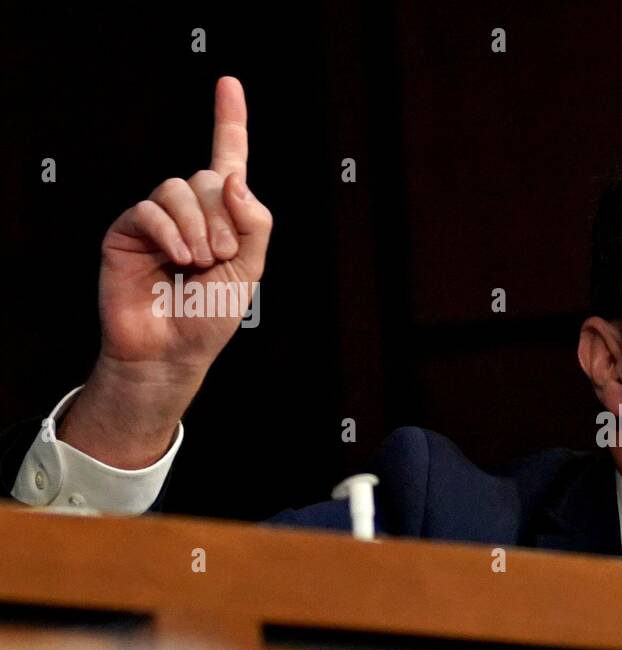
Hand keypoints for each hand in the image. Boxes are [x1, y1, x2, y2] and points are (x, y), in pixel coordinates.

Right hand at [61, 76, 272, 466]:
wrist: (172, 352)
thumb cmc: (211, 316)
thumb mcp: (250, 269)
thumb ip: (253, 221)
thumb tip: (232, 175)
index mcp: (224, 217)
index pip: (228, 159)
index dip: (229, 121)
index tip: (229, 83)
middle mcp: (190, 210)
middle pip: (209, 177)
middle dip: (224, 217)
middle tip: (222, 256)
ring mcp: (157, 219)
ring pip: (180, 189)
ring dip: (199, 227)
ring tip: (199, 263)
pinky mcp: (127, 230)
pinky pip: (151, 209)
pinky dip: (171, 232)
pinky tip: (178, 259)